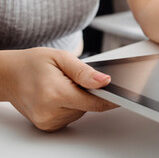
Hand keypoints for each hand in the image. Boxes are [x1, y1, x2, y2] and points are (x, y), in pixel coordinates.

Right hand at [0, 48, 117, 131]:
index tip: (121, 94)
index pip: (95, 103)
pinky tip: (57, 97)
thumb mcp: (61, 58)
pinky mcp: (47, 126)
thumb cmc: (32, 64)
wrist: (8, 75)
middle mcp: (50, 111)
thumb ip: (84, 71)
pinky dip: (69, 107)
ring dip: (78, 100)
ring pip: (80, 112)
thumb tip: (105, 81)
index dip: (110, 98)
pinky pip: (71, 117)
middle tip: (72, 80)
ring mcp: (48, 121)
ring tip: (61, 87)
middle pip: (88, 107)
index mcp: (55, 93)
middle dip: (87, 93)